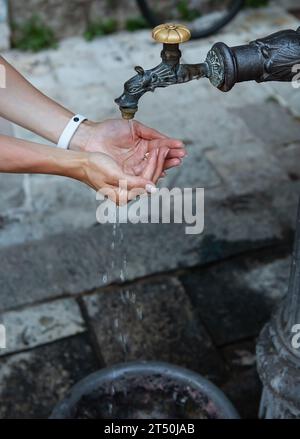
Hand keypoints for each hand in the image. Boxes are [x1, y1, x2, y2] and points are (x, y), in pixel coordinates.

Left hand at [70, 119, 185, 177]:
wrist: (90, 138)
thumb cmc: (108, 130)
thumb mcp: (133, 127)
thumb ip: (150, 133)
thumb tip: (165, 139)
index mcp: (142, 145)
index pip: (159, 147)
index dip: (170, 147)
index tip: (181, 146)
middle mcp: (140, 157)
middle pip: (159, 159)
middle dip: (171, 157)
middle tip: (181, 156)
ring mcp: (134, 166)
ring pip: (152, 168)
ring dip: (165, 165)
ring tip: (175, 161)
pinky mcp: (127, 175)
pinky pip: (142, 177)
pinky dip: (152, 174)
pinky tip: (162, 172)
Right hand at [76, 147, 168, 204]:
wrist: (81, 163)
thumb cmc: (94, 167)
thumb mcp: (115, 174)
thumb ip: (135, 183)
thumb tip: (153, 189)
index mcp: (123, 196)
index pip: (147, 182)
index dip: (155, 165)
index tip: (160, 150)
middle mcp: (127, 195)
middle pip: (150, 180)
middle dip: (159, 163)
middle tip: (166, 147)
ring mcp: (127, 189)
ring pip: (148, 176)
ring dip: (157, 162)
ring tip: (164, 148)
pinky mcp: (126, 181)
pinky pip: (143, 173)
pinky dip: (150, 163)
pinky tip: (154, 153)